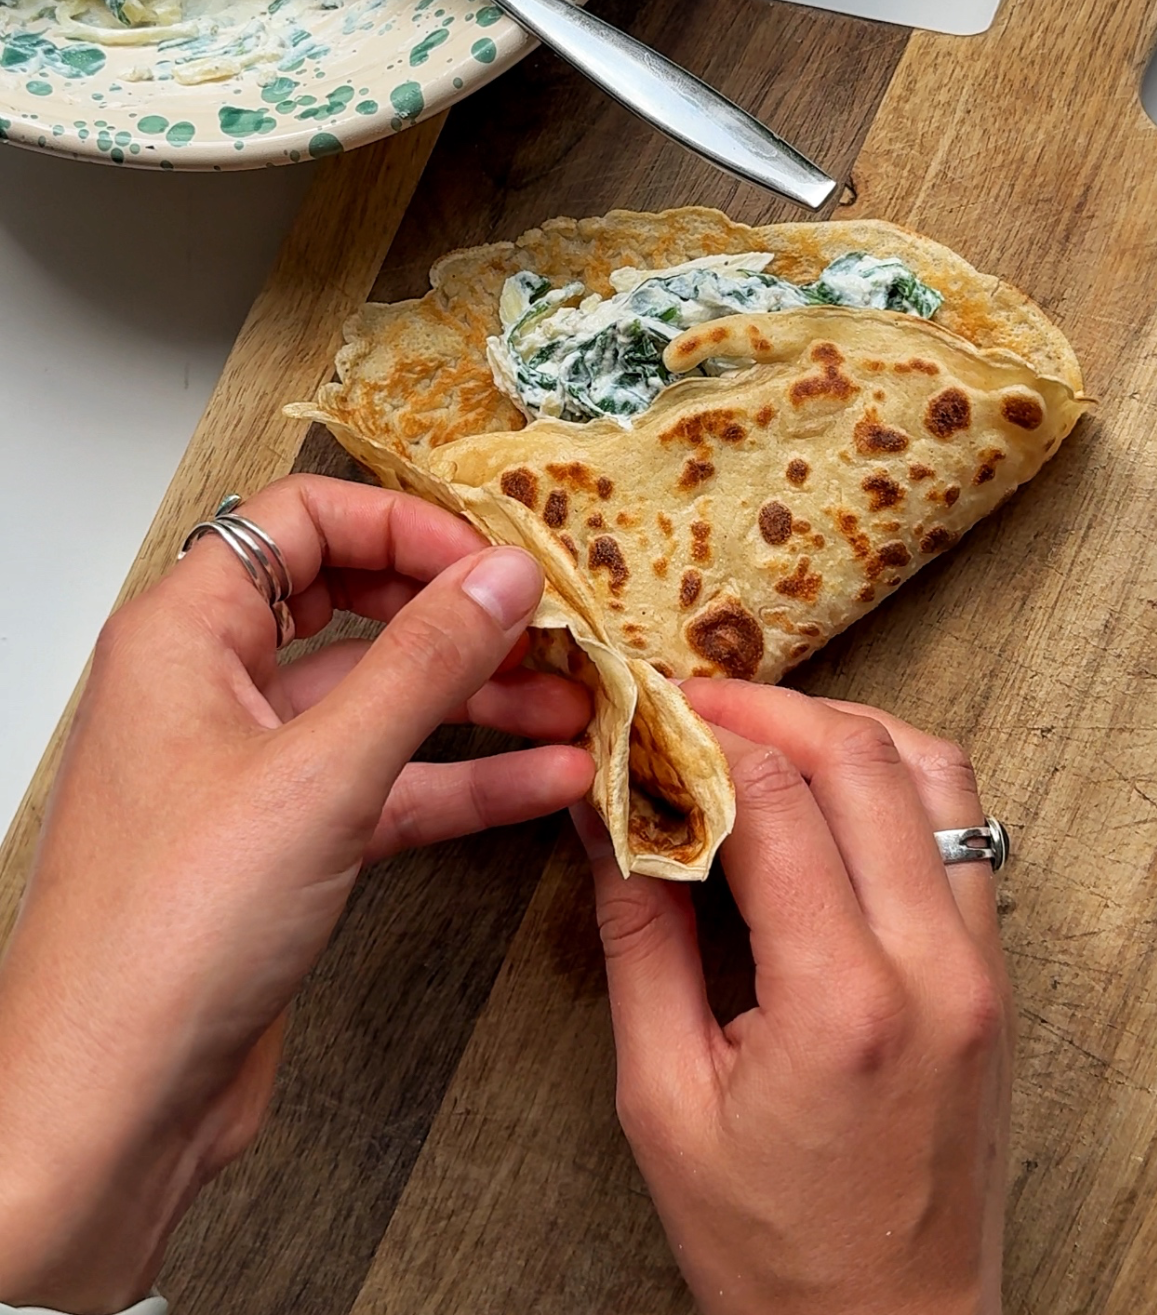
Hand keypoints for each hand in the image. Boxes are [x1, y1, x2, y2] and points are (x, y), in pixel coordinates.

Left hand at [0, 475, 592, 1313]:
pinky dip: (462, 779)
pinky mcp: (285, 841)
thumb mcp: (321, 774)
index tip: (496, 560)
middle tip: (545, 628)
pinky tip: (545, 784)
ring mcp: (249, 767)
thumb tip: (502, 573)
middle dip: (453, 616)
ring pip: (379, 700)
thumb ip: (424, 663)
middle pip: (350, 603)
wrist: (113, 1105)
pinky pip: (387, 782)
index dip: (405, 526)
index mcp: (184, 634)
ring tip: (574, 706)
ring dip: (477, 703)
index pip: (303, 521)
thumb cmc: (164, 935)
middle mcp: (210, 686)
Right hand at [578, 681, 1012, 1314]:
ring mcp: (981, 967)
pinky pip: (962, 826)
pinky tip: (828, 794)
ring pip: (931, 770)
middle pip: (859, 759)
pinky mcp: (995, 975)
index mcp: (841, 1002)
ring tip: (758, 735)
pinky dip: (893, 778)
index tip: (640, 718)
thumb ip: (638, 937)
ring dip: (840, 729)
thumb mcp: (664, 1099)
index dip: (697, 738)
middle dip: (762, 711)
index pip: (773, 801)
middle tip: (686, 708)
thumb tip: (605, 811)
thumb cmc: (771, 1248)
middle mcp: (934, 966)